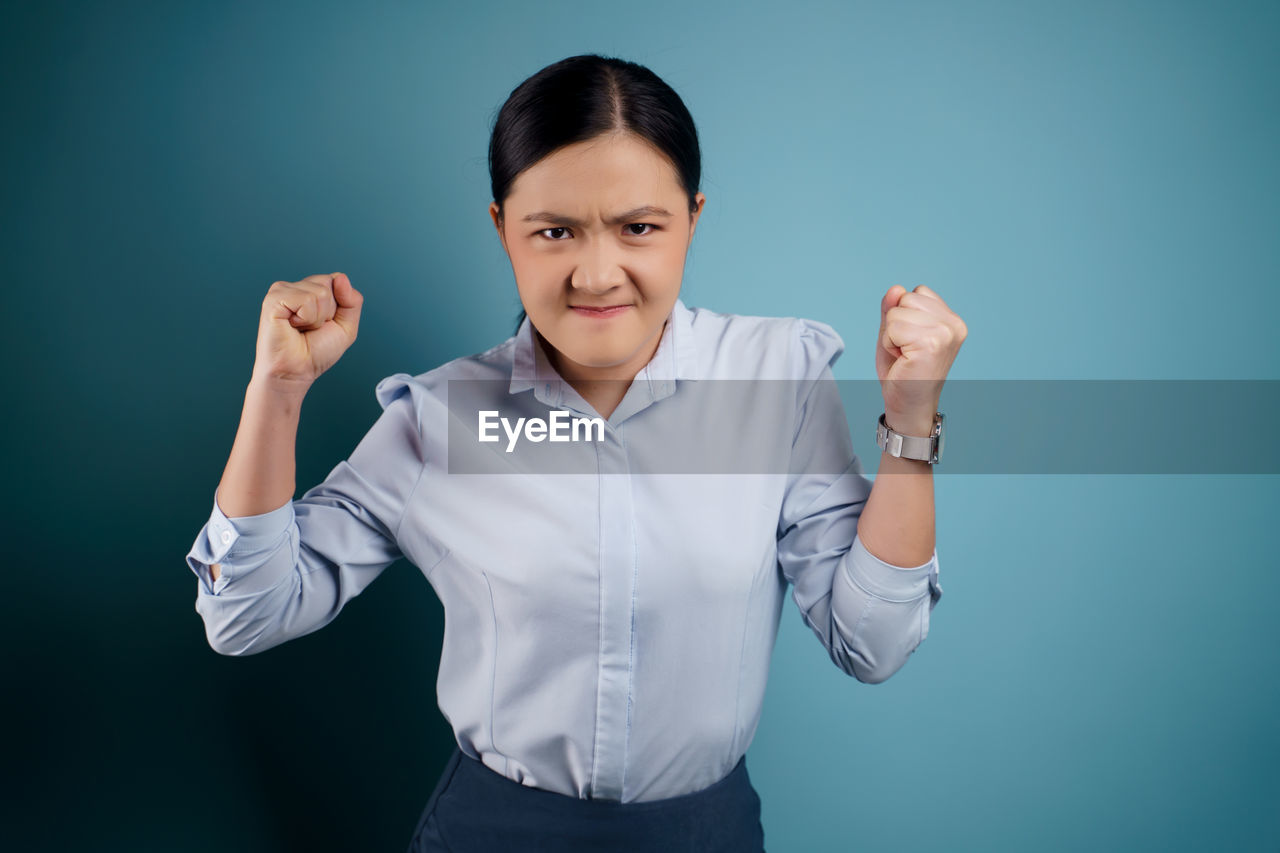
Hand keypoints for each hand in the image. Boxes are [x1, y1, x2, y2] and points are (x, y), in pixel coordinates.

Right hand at [251, 272, 363, 391]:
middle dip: (328, 312)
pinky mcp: (274, 299)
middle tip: (311, 328)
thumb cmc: (316, 352)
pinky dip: (307, 319)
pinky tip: (292, 326)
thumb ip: (352, 301)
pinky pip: (306, 300)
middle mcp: (295, 287)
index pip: (336, 280)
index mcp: (309, 290)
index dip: (338, 306)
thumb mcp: (346, 326)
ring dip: (317, 318)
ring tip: (302, 329)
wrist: (297, 371)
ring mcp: (282, 291)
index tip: (324, 324)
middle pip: (329, 284)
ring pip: (320, 293)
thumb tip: (341, 277)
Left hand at [875, 284, 966, 433]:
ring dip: (891, 334)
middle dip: (896, 323)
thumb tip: (895, 288)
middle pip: (907, 297)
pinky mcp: (932, 343)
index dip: (904, 315)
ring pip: (897, 311)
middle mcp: (954, 324)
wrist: (907, 405)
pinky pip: (893, 326)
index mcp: (952, 320)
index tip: (911, 342)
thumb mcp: (894, 332)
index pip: (917, 292)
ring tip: (904, 355)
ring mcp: (945, 333)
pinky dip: (889, 343)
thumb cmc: (902, 372)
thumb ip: (893, 308)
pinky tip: (902, 360)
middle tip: (905, 350)